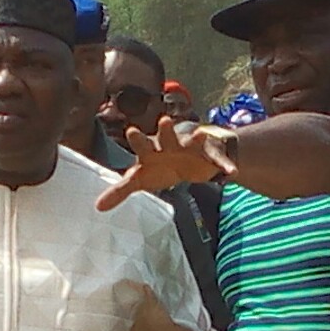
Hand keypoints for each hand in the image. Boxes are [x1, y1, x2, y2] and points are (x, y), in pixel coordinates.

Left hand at [94, 119, 233, 210]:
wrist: (192, 156)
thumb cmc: (163, 165)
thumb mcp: (143, 179)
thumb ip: (121, 190)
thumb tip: (97, 207)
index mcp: (153, 151)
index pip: (143, 145)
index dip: (138, 140)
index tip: (132, 131)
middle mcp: (171, 144)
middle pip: (167, 137)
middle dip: (167, 131)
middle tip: (164, 122)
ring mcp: (192, 147)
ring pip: (194, 141)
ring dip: (196, 138)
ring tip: (201, 134)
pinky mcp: (211, 154)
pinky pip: (219, 160)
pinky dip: (226, 165)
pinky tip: (231, 172)